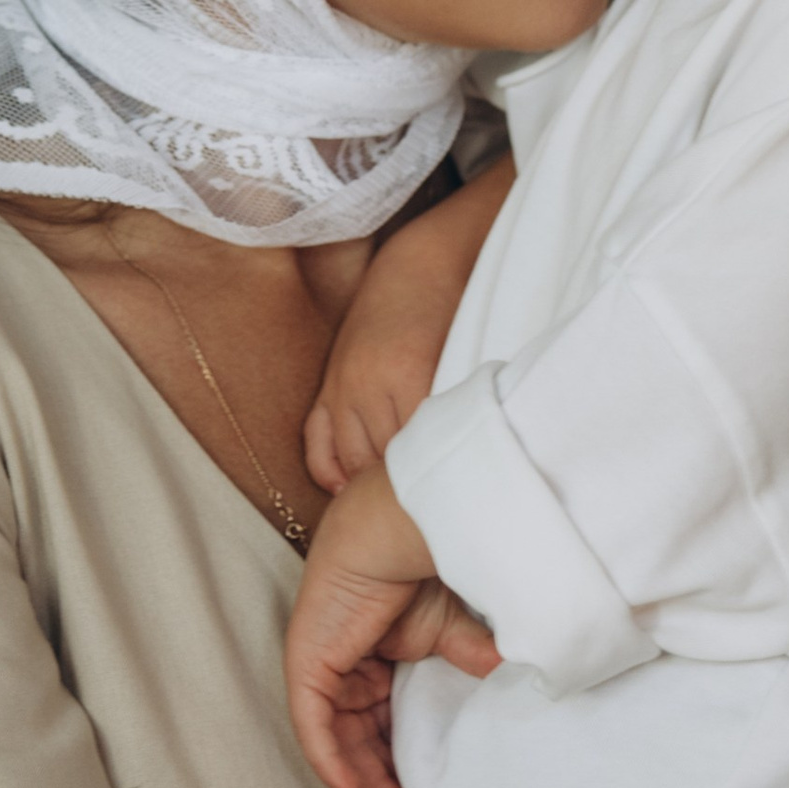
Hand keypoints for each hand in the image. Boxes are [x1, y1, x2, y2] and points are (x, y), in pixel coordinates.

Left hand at [284, 463, 497, 787]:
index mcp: (380, 649)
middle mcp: (348, 658)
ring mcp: (324, 659)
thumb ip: (467, 660)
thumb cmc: (430, 563)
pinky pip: (311, 720)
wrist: (406, 527)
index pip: (385, 714)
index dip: (401, 754)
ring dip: (359, 774)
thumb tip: (497, 684)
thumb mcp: (454, 628)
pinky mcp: (307, 660)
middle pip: (360, 731)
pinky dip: (327, 756)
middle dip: (383, 775)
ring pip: (335, 733)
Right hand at [305, 157, 515, 491]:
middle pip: (380, 468)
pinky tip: (349, 492)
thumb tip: (461, 473)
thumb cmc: (461, 312)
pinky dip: (332, 473)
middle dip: (403, 497)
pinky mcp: (329, 385)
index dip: (433, 491)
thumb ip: (457, 416)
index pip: (416, 458)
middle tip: (427, 525)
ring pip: (350, 463)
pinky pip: (318, 444)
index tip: (453, 515)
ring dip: (370, 490)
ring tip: (391, 513)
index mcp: (409, 376)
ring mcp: (342, 386)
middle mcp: (366, 385)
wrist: (425, 262)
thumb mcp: (470, 361)